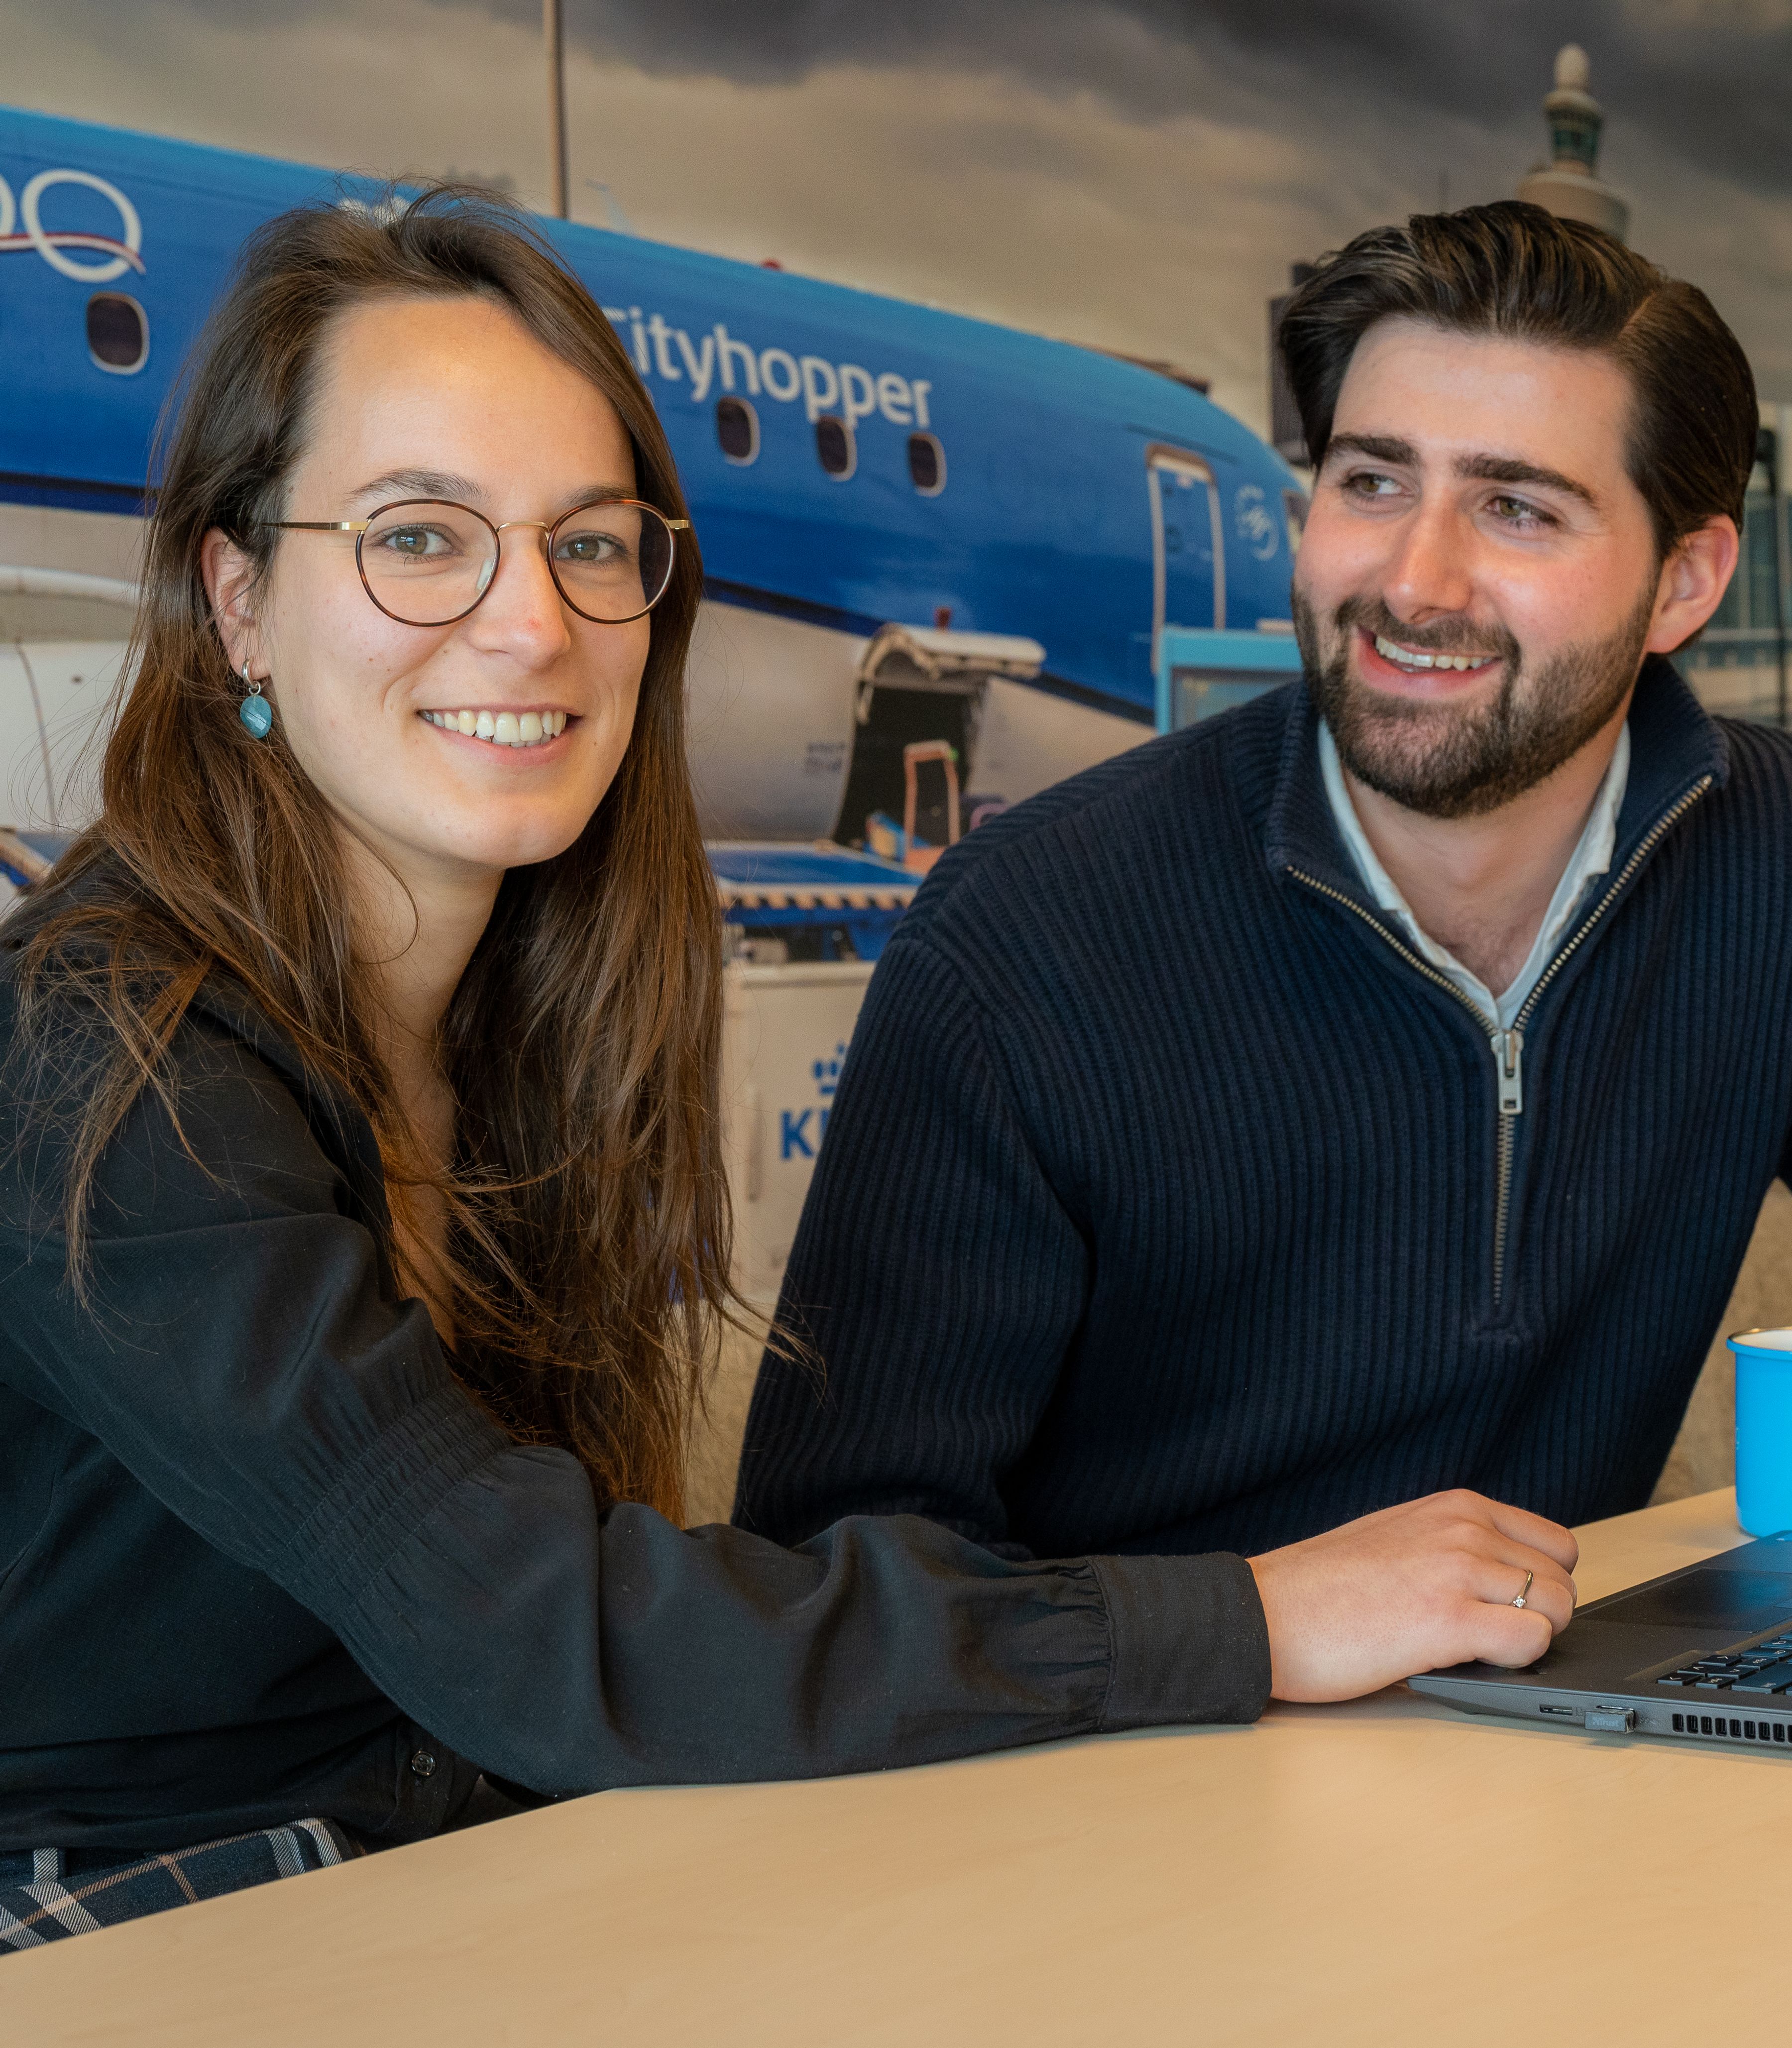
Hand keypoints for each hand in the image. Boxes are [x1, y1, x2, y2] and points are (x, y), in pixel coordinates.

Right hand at [1247, 1489, 1578, 1701]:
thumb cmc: (1321, 1588)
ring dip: (1528, 1641)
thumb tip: (1508, 1581)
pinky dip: (1516, 1660)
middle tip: (1489, 1637)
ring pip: (1557, 1610)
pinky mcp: (1447, 1620)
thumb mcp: (1399, 1538)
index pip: (1556, 1544)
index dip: (1541, 1584)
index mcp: (1455, 1506)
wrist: (1264, 1615)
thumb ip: (1456, 1546)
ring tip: (1474, 1651)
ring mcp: (1457, 1570)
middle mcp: (1464, 1529)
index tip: (1509, 1608)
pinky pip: (1532, 1640)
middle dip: (1539, 1617)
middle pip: (1563, 1581)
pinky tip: (1470, 1661)